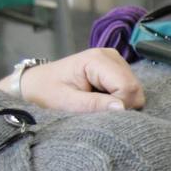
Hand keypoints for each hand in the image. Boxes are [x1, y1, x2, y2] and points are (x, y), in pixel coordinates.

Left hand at [19, 48, 144, 113]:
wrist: (36, 84)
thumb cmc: (47, 92)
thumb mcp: (67, 102)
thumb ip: (94, 104)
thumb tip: (122, 108)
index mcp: (97, 60)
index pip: (127, 86)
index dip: (120, 105)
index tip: (102, 114)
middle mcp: (110, 55)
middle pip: (134, 86)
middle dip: (122, 103)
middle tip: (98, 109)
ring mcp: (114, 60)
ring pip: (134, 88)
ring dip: (120, 100)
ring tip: (96, 102)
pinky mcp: (116, 67)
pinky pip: (129, 87)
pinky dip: (118, 97)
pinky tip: (101, 97)